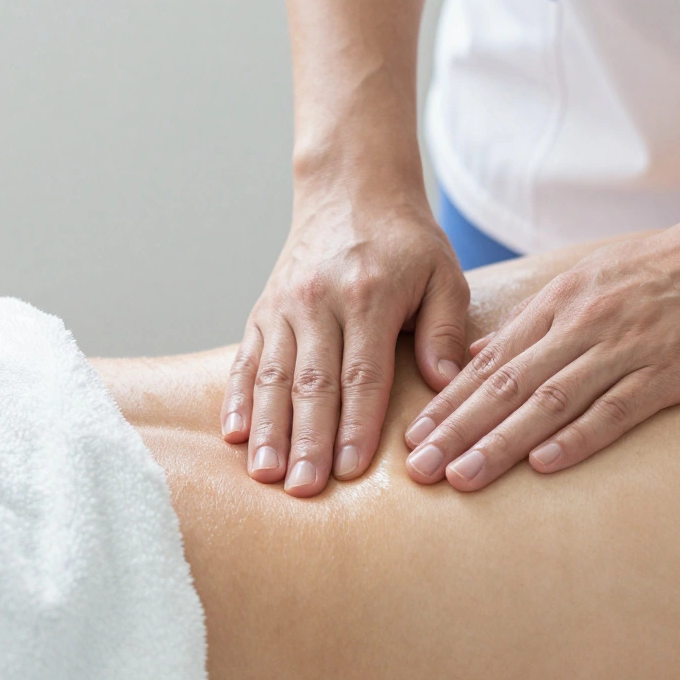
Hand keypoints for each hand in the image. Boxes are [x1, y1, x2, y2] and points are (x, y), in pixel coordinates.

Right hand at [222, 188, 468, 496]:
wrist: (351, 190)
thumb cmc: (406, 242)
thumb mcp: (443, 275)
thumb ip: (445, 330)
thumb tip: (445, 384)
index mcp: (370, 294)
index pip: (363, 372)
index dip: (356, 424)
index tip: (351, 471)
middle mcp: (320, 300)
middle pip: (312, 382)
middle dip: (307, 440)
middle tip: (304, 489)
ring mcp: (285, 304)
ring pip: (273, 375)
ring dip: (268, 428)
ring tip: (266, 475)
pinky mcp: (263, 308)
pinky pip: (247, 358)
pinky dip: (238, 398)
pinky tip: (234, 435)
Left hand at [402, 218, 679, 490]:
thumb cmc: (665, 267)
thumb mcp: (588, 280)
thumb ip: (534, 321)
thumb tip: (476, 354)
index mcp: (560, 302)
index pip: (490, 360)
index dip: (448, 401)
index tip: (412, 437)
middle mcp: (583, 324)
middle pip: (506, 384)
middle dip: (457, 429)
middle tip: (419, 468)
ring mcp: (625, 347)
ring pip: (550, 400)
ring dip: (501, 441)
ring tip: (462, 476)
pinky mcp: (669, 370)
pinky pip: (616, 408)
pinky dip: (578, 437)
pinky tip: (544, 465)